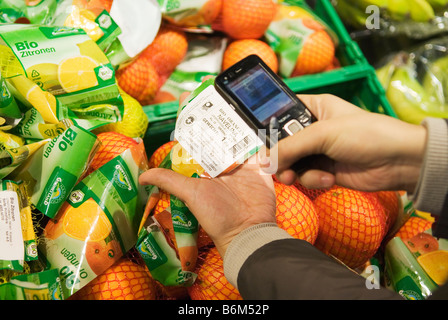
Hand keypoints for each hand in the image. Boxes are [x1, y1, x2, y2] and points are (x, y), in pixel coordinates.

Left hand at [139, 91, 276, 256]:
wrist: (247, 229)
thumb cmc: (216, 214)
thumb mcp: (190, 195)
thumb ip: (169, 181)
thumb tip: (142, 177)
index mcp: (200, 165)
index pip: (192, 135)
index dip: (190, 116)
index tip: (188, 96)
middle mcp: (218, 160)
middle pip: (214, 129)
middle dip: (213, 108)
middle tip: (212, 84)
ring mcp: (239, 161)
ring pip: (235, 132)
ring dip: (234, 115)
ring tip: (233, 93)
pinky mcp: (258, 164)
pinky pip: (256, 144)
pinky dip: (256, 131)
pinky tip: (254, 113)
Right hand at [274, 94, 426, 192]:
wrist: (398, 162)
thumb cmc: (364, 134)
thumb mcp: (323, 134)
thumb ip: (290, 147)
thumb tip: (263, 161)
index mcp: (313, 108)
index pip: (280, 113)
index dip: (267, 125)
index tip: (257, 139)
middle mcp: (313, 129)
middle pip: (282, 142)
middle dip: (279, 156)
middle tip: (275, 166)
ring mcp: (319, 151)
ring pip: (291, 163)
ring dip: (294, 172)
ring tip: (296, 177)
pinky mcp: (325, 170)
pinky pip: (306, 176)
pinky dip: (313, 179)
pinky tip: (328, 178)